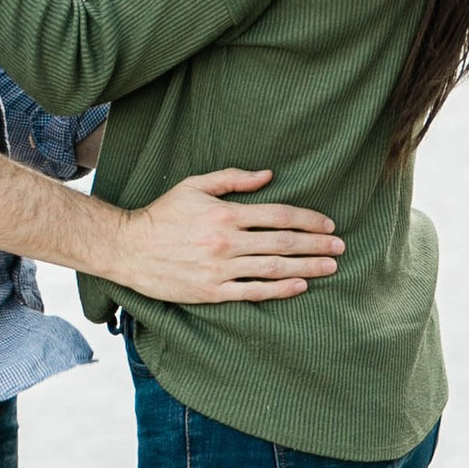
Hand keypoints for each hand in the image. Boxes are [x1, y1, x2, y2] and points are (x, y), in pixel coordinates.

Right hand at [101, 168, 343, 306]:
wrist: (128, 248)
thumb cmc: (162, 214)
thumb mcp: (194, 185)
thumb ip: (233, 179)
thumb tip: (269, 175)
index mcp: (225, 214)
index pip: (278, 215)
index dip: (308, 220)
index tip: (328, 224)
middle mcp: (226, 242)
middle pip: (282, 243)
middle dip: (316, 245)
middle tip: (340, 247)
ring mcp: (220, 270)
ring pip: (273, 269)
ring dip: (307, 268)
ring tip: (331, 267)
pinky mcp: (212, 292)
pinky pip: (253, 292)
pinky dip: (279, 289)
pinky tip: (300, 286)